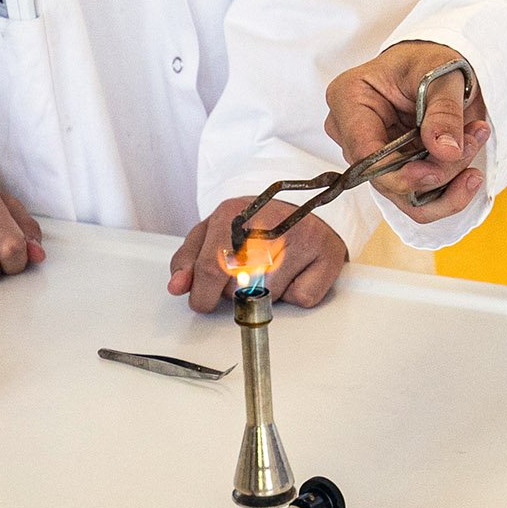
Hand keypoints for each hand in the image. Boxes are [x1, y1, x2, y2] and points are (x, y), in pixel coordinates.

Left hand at [167, 196, 350, 312]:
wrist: (302, 205)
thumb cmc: (253, 224)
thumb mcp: (212, 233)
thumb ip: (188, 260)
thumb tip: (178, 286)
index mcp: (232, 213)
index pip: (210, 268)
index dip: (203, 295)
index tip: (204, 301)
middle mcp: (269, 222)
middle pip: (239, 288)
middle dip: (236, 292)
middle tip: (246, 273)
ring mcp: (302, 236)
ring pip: (270, 297)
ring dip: (267, 294)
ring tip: (272, 267)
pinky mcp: (328, 253)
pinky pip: (303, 298)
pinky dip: (297, 294)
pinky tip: (296, 271)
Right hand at [323, 41, 487, 223]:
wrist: (436, 68)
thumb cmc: (430, 61)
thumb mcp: (443, 75)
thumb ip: (444, 112)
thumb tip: (446, 151)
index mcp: (349, 99)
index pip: (364, 154)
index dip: (401, 172)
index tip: (439, 168)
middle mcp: (351, 134)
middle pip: (387, 179)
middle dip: (437, 172)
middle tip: (473, 141)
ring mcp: (369, 157)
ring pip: (405, 197)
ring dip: (447, 184)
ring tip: (476, 146)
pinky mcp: (391, 172)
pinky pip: (417, 200)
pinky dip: (448, 192)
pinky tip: (470, 171)